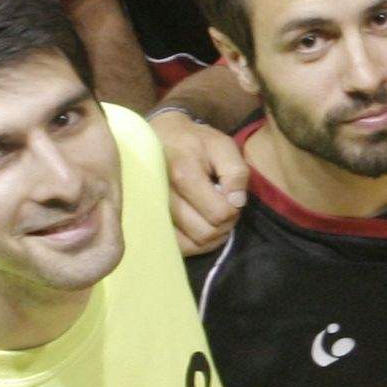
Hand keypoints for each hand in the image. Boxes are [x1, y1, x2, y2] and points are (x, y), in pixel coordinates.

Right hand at [154, 110, 248, 254]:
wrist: (158, 139)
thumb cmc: (193, 142)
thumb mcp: (222, 145)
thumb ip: (235, 172)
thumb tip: (236, 202)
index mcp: (183, 174)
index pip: (219, 213)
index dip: (233, 210)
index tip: (231, 198)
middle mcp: (164, 197)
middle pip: (205, 232)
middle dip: (224, 225)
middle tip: (225, 208)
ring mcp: (153, 212)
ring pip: (192, 244)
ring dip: (211, 236)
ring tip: (213, 216)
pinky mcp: (150, 223)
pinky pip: (177, 248)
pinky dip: (195, 243)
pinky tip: (200, 226)